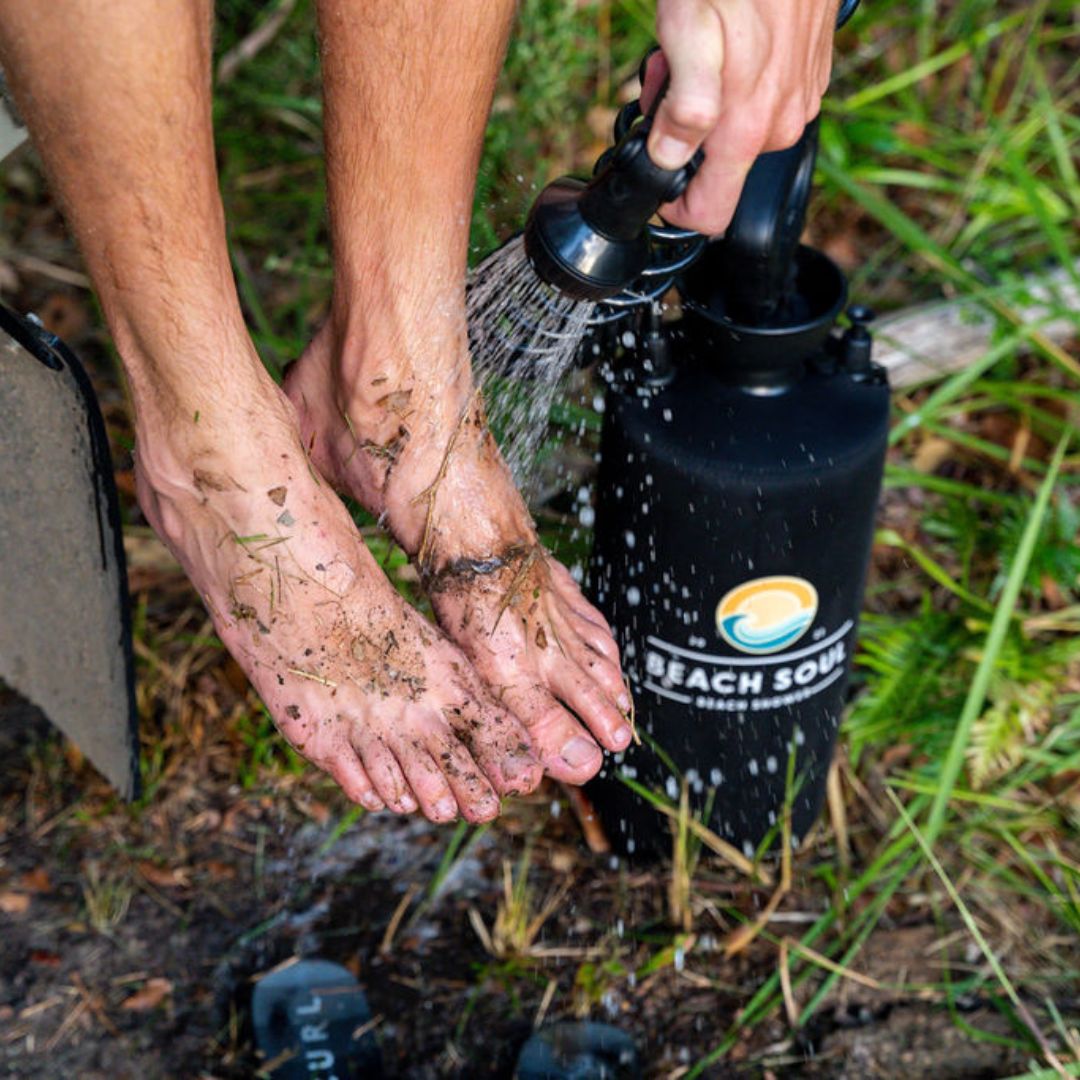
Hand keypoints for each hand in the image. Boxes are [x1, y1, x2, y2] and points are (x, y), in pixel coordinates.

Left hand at [644, 0, 838, 234]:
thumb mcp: (687, 30)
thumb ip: (682, 105)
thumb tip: (669, 159)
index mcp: (748, 129)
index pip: (709, 215)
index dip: (673, 202)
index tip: (655, 166)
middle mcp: (780, 127)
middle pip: (719, 168)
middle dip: (686, 137)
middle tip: (671, 78)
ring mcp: (799, 102)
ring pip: (738, 133)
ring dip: (710, 105)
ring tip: (699, 51)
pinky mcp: (809, 77)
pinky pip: (763, 102)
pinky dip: (737, 83)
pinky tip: (730, 42)